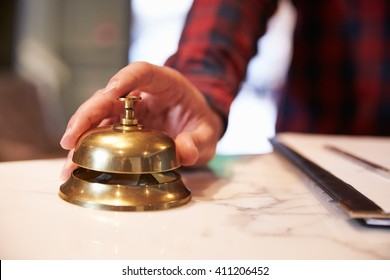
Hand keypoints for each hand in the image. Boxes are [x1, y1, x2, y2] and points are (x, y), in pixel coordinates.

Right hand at [60, 62, 223, 179]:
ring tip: (69, 160)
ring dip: (81, 136)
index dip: (125, 78)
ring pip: (99, 116)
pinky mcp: (123, 127)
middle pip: (108, 96)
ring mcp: (129, 111)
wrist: (197, 128)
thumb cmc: (201, 123)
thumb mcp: (208, 133)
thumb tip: (184, 151)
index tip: (110, 91)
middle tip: (71, 138)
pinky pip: (103, 134)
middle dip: (88, 114)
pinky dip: (89, 148)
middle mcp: (141, 94)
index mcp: (165, 83)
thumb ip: (199, 141)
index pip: (141, 71)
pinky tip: (77, 165)